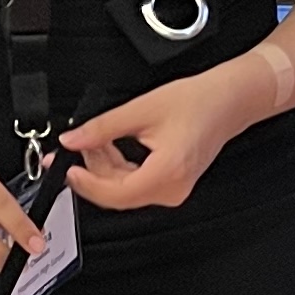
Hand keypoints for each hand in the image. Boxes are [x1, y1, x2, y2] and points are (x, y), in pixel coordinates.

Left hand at [59, 63, 260, 213]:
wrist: (228, 100)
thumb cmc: (198, 102)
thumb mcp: (142, 109)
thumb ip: (102, 128)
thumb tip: (72, 141)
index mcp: (167, 173)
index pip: (115, 193)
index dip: (86, 183)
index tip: (66, 168)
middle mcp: (172, 190)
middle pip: (117, 194)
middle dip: (92, 171)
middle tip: (74, 147)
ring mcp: (173, 190)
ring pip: (124, 190)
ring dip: (104, 168)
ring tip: (95, 141)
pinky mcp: (172, 185)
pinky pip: (136, 184)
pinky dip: (118, 168)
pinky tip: (110, 148)